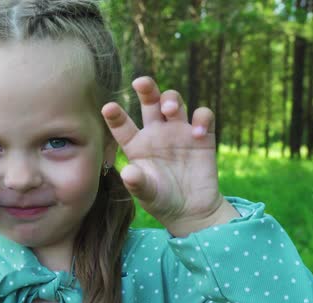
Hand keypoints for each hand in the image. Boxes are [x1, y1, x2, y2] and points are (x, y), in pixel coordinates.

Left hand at [102, 77, 238, 236]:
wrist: (190, 210)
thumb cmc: (161, 200)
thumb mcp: (146, 195)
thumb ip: (137, 183)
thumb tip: (128, 173)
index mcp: (136, 144)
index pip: (122, 125)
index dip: (115, 115)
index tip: (108, 108)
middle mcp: (156, 132)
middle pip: (150, 102)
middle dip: (146, 89)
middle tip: (140, 83)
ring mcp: (179, 131)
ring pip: (174, 102)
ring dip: (171, 100)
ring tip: (169, 110)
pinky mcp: (202, 136)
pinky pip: (203, 116)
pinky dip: (202, 119)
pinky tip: (198, 133)